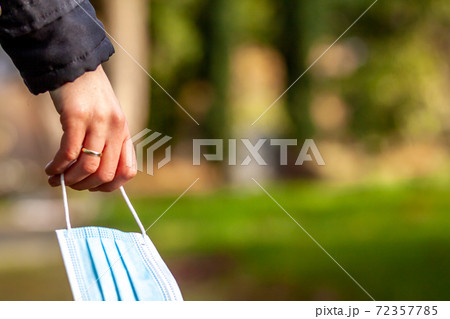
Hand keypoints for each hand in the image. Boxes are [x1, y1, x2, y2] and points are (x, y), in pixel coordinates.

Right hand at [45, 65, 136, 191]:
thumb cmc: (89, 96)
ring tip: (56, 179)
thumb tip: (96, 176)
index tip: (92, 187)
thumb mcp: (106, 120)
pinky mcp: (77, 117)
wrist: (76, 66)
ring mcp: (98, 122)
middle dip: (85, 186)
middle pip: (106, 174)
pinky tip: (49, 168)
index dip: (110, 186)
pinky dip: (57, 166)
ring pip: (88, 167)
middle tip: (69, 184)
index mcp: (124, 132)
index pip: (128, 171)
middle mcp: (115, 129)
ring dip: (69, 179)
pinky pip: (69, 153)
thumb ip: (107, 143)